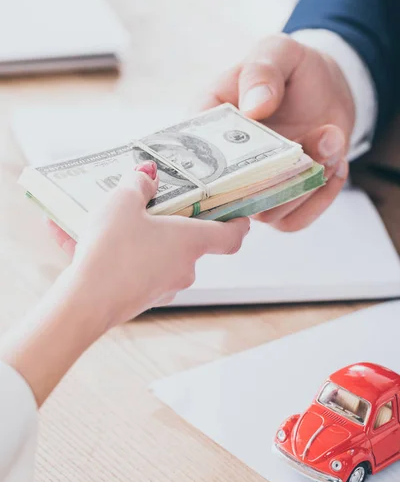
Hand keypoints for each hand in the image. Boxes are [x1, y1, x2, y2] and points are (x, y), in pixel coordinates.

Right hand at [49, 161, 249, 330]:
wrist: (85, 304)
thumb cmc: (112, 250)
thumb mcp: (122, 203)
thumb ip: (138, 184)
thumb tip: (147, 176)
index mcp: (191, 242)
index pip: (230, 236)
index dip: (238, 224)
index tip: (239, 215)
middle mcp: (184, 268)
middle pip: (187, 242)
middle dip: (168, 223)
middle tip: (147, 206)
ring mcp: (164, 288)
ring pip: (156, 256)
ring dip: (136, 239)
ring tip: (101, 223)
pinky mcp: (141, 300)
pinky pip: (133, 270)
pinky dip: (117, 256)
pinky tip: (80, 244)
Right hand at [199, 34, 353, 230]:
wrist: (325, 89)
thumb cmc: (289, 69)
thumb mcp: (276, 53)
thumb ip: (262, 72)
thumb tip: (255, 108)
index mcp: (207, 128)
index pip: (191, 158)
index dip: (211, 166)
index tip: (257, 147)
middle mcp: (224, 168)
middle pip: (231, 197)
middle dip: (279, 173)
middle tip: (320, 135)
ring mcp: (252, 190)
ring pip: (267, 213)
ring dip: (306, 182)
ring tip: (331, 140)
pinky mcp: (281, 203)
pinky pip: (294, 222)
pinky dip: (320, 198)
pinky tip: (335, 164)